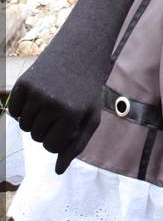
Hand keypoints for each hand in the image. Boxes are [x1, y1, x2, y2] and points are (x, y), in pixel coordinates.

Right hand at [8, 39, 110, 174]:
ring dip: (35, 118)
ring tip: (51, 99)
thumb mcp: (91, 116)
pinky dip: (22, 108)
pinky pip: (13, 111)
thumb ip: (76, 146)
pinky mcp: (23, 83)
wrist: (81, 49)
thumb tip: (57, 171)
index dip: (59, 137)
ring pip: (24, 126)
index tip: (68, 122)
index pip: (52, 147)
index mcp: (72, 115)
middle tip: (60, 106)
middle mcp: (52, 104)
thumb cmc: (87, 87)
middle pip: (36, 137)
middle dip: (47, 127)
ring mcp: (36, 93)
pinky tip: (38, 94)